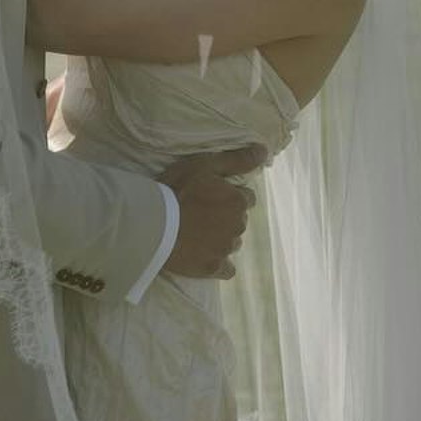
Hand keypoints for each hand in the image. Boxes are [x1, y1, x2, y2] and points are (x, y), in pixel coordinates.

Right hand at [158, 144, 265, 278]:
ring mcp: (226, 249)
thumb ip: (237, 159)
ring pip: (232, 242)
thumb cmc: (178, 188)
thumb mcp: (205, 164)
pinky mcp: (213, 268)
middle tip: (202, 212)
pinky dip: (219, 263)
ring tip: (199, 233)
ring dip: (222, 237)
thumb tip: (264, 151)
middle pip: (239, 220)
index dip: (230, 194)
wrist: (155, 223)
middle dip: (226, 216)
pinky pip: (227, 269)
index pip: (246, 197)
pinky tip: (205, 256)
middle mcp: (238, 226)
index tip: (213, 195)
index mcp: (238, 201)